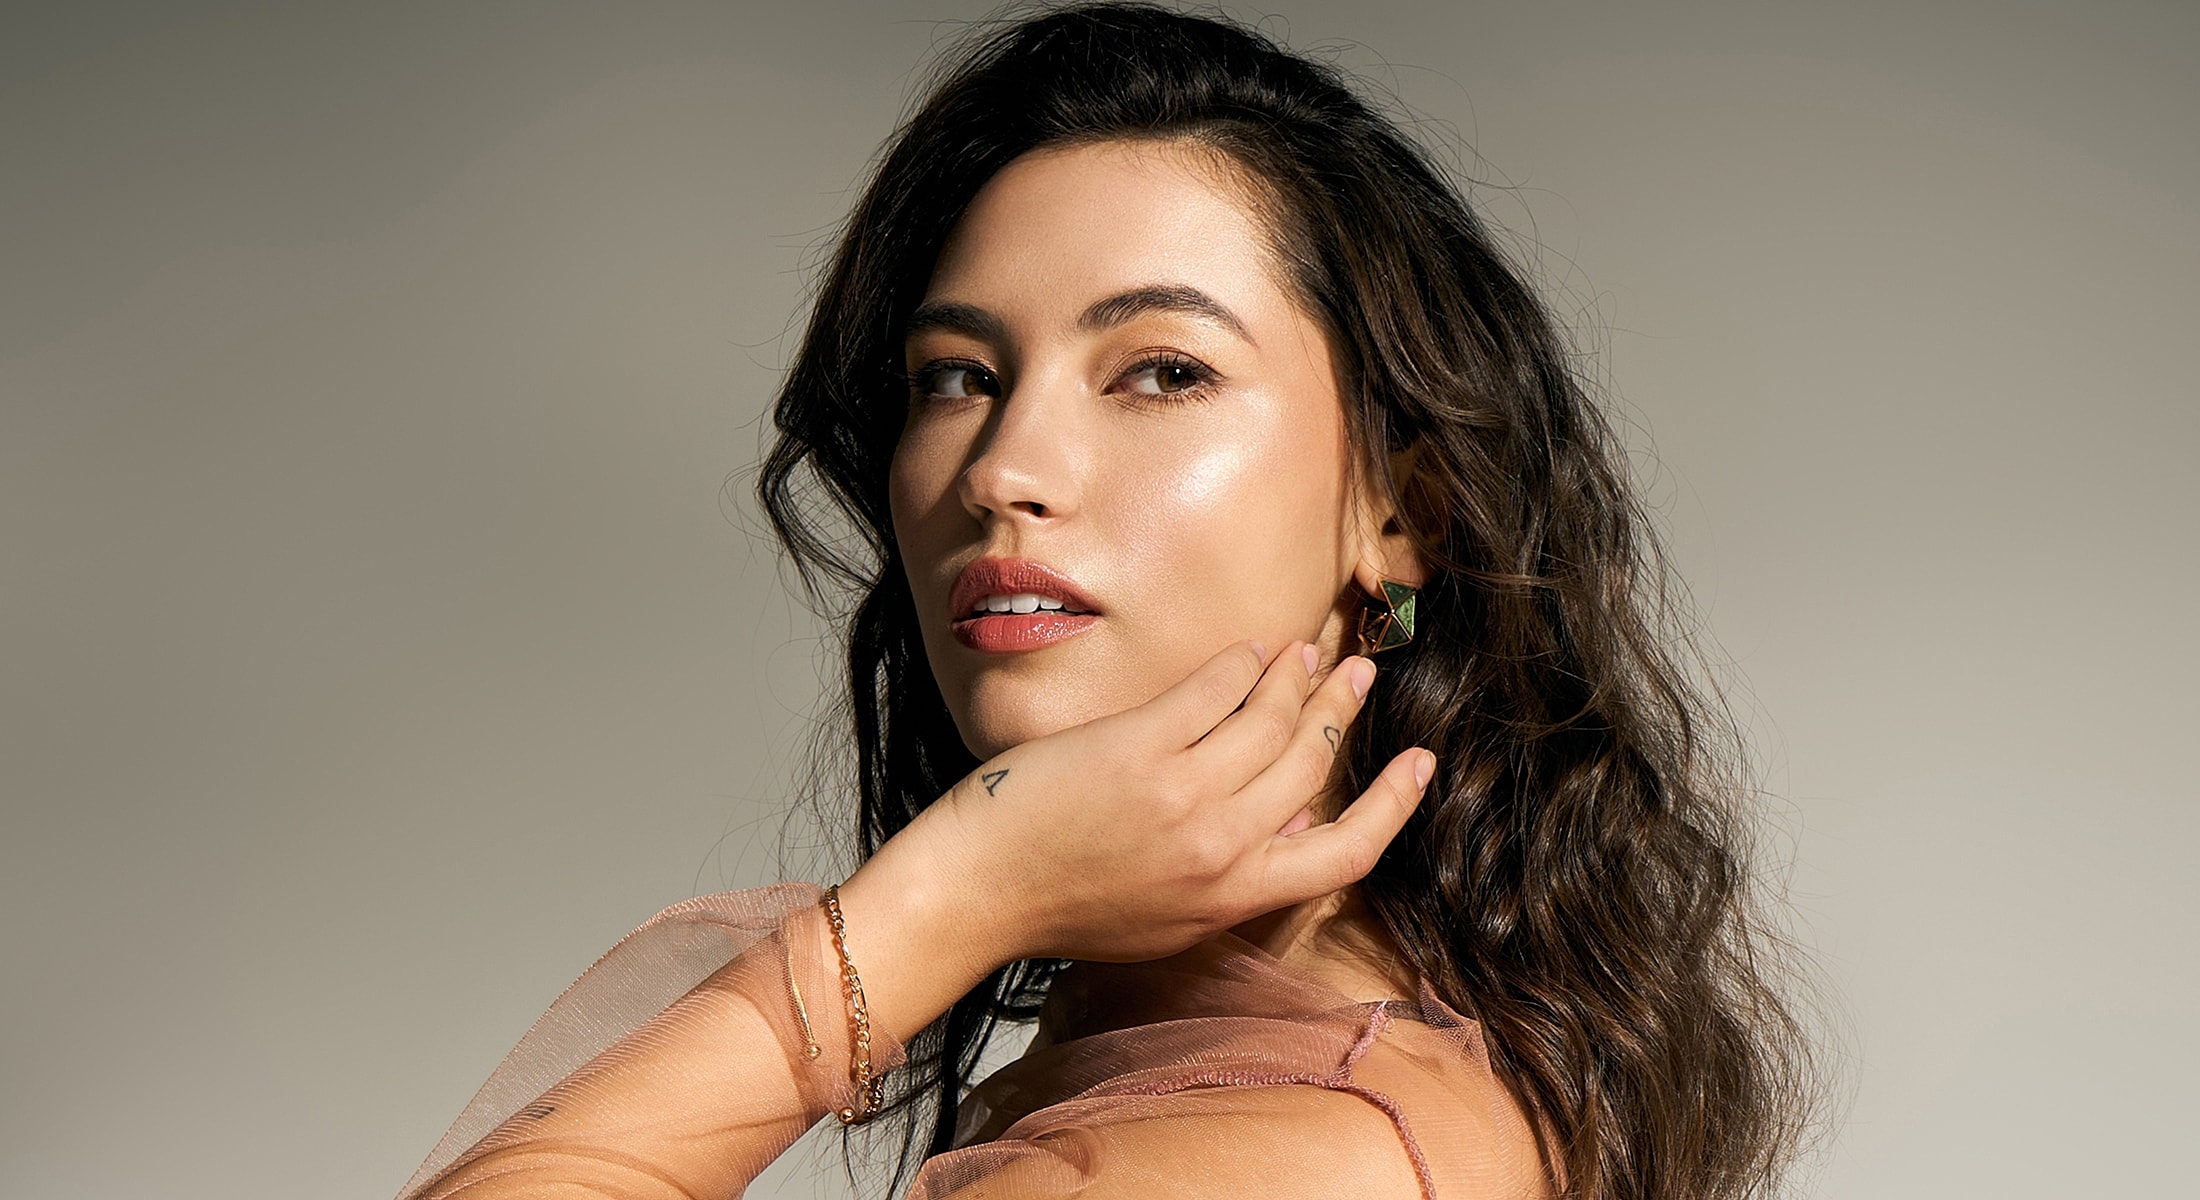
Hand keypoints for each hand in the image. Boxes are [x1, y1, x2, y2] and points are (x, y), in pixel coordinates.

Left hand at [844, 640, 1434, 988]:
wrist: (978, 891)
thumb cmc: (1066, 907)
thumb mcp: (1170, 921)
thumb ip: (1234, 881)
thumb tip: (1292, 823)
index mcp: (1235, 898)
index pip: (1346, 854)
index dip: (1394, 805)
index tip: (1419, 763)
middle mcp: (1221, 847)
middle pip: (1313, 762)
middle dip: (1343, 709)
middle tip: (1357, 672)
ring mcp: (1183, 793)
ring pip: (1270, 717)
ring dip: (1295, 675)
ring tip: (1305, 652)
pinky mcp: (1140, 747)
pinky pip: (1212, 689)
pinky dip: (1237, 663)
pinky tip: (1244, 651)